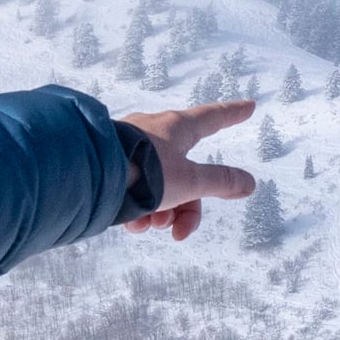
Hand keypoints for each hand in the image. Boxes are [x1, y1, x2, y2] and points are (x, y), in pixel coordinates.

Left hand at [116, 100, 259, 240]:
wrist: (90, 176)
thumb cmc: (143, 171)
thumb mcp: (189, 181)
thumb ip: (220, 182)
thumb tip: (249, 183)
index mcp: (176, 128)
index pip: (213, 117)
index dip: (232, 113)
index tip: (249, 107)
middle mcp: (154, 133)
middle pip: (186, 172)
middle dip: (187, 208)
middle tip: (180, 232)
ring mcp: (131, 149)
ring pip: (160, 185)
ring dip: (162, 212)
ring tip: (150, 226)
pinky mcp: (112, 166)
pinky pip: (135, 190)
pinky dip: (139, 210)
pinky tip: (133, 224)